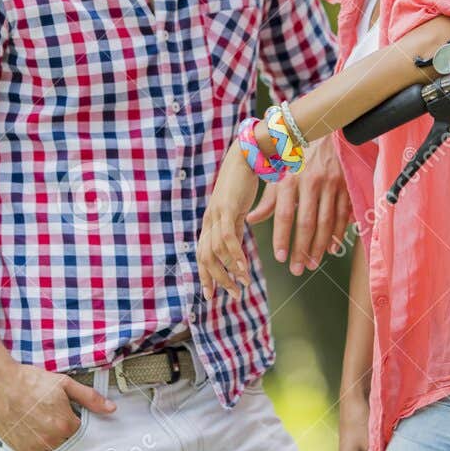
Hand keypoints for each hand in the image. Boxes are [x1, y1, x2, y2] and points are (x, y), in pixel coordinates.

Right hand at [0, 351, 115, 450]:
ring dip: (51, 437)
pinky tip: (31, 425)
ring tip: (40, 418)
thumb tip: (111, 409)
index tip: (68, 410)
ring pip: (53, 448)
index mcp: (65, 426)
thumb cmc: (31, 381)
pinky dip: (37, 442)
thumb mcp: (64, 384)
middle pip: (68, 441)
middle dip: (64, 429)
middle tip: (52, 413)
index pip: (82, 430)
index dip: (76, 418)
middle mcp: (51, 442)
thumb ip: (90, 398)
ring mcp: (34, 448)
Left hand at [197, 139, 261, 299]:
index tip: (211, 295)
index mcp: (210, 222)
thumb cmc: (243, 182)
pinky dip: (235, 256)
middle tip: (231, 294)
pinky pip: (229, 239)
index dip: (205, 276)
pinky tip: (244, 268)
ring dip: (229, 272)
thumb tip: (240, 245)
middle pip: (205, 257)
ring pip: (216, 252)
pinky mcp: (227, 209)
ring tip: (242, 285)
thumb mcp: (239, 210)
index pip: (202, 254)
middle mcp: (209, 220)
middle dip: (216, 280)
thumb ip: (237, 228)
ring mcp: (216, 215)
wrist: (246, 155)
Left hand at [246, 136, 351, 274]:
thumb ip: (267, 200)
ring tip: (313, 264)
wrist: (322, 131)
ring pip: (326, 222)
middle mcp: (310, 182)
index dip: (282, 238)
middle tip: (298, 269)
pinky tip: (332, 248)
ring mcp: (331, 183)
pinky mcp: (346, 184)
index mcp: (289, 180)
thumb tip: (250, 220)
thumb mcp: (278, 174)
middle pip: (307, 223)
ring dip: (320, 246)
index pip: (284, 215)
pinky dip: (338, 233)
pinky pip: (343, 214)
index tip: (279, 258)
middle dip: (302, 249)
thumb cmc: (295, 157)